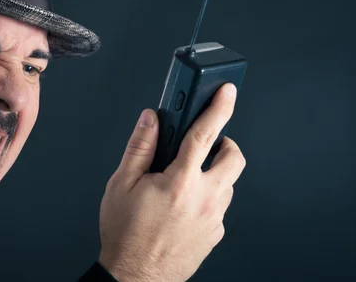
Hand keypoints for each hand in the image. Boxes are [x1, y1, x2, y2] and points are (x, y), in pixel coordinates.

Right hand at [98, 83, 245, 281]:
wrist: (135, 277)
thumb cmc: (125, 234)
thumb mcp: (121, 185)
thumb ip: (140, 147)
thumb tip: (151, 120)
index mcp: (179, 182)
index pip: (205, 134)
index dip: (218, 108)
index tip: (227, 92)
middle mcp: (203, 200)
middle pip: (233, 158)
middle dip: (224, 143)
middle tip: (205, 144)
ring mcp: (213, 219)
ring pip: (229, 183)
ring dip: (213, 172)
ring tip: (185, 178)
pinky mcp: (215, 234)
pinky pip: (220, 206)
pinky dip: (208, 196)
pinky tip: (184, 203)